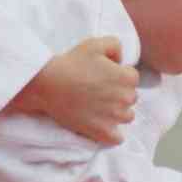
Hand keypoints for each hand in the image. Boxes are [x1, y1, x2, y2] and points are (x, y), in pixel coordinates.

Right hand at [11, 37, 136, 144]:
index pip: (132, 78)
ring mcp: (114, 117)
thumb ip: (116, 45)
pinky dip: (112, 133)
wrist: (50, 83)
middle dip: (118, 94)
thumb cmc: (72, 62)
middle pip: (130, 98)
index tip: (103, 76)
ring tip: (99, 106)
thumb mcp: (95, 43)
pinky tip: (102, 125)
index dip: (118, 75)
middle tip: (99, 90)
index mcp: (127, 77)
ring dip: (117, 112)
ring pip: (127, 117)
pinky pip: (117, 138)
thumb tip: (120, 61)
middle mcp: (125, 98)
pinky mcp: (102, 132)